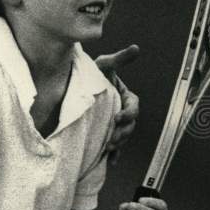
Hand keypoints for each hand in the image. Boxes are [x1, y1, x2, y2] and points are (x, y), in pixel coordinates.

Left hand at [94, 44, 139, 165]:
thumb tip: (136, 48)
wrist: (73, 83)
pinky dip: (114, 154)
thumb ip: (119, 59)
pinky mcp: (105, 131)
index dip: (128, 113)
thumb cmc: (91, 73)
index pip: (134, 106)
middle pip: (130, 125)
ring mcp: (114, 123)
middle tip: (111, 139)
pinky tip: (110, 161)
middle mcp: (122, 110)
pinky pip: (113, 146)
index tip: (117, 117)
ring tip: (107, 147)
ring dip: (118, 143)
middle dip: (122, 133)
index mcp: (125, 96)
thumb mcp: (104, 65)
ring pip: (122, 136)